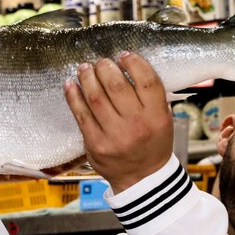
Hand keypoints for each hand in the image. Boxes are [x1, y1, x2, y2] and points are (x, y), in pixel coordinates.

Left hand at [64, 51, 172, 193]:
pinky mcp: (96, 144)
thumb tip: (130, 66)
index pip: (146, 80)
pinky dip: (73, 96)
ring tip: (85, 69)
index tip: (124, 56)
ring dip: (87, 77)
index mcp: (157, 117)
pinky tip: (71, 85)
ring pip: (96, 97)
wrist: (143, 179)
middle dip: (105, 67)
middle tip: (101, 62)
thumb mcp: (163, 120)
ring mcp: (115, 136)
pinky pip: (81, 114)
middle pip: (117, 85)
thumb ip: (152, 97)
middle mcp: (137, 125)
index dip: (133, 63)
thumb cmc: (153, 145)